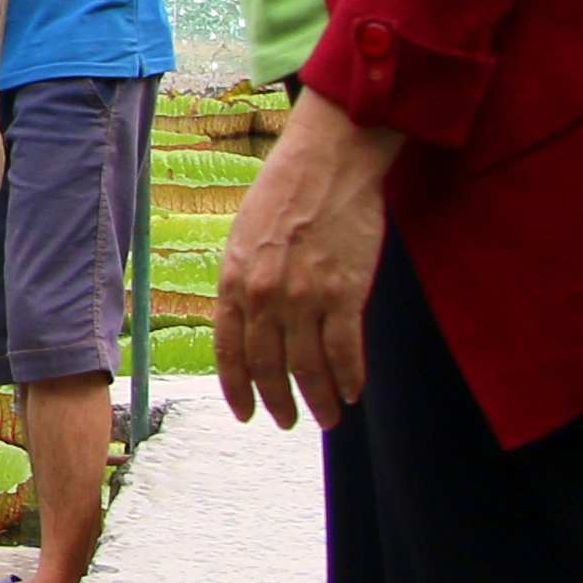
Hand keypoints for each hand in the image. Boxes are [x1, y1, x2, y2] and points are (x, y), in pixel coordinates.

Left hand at [212, 89, 399, 431]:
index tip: (246, 413)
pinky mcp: (345, 294)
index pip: (229, 353)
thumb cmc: (286, 192)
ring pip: (309, 370)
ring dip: (319, 401)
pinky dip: (350, 379)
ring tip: (327, 417)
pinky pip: (345, 353)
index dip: (238, 389)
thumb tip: (245, 324)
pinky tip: (354, 392)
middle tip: (288, 421)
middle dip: (278, 403)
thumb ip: (243, 282)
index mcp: (233, 281)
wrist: (328, 161)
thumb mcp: (244, 237)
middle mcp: (264, 297)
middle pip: (269, 369)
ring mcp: (304, 297)